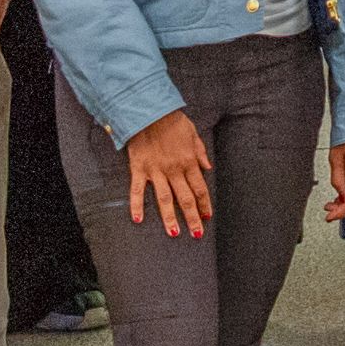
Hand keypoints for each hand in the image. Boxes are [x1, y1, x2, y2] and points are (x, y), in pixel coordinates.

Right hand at [124, 110, 210, 236]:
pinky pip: (137, 190)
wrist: (149, 111)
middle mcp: (174, 170)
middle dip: (192, 218)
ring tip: (174, 233)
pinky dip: (136, 205)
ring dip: (170, 218)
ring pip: (165, 199)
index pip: (199, 188)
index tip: (207, 217)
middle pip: (185, 198)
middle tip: (196, 234)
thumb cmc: (171, 120)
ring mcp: (156, 171)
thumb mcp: (192, 132)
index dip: (204, 204)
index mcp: (188, 161)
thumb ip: (200, 151)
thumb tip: (208, 168)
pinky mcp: (139, 168)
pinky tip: (137, 219)